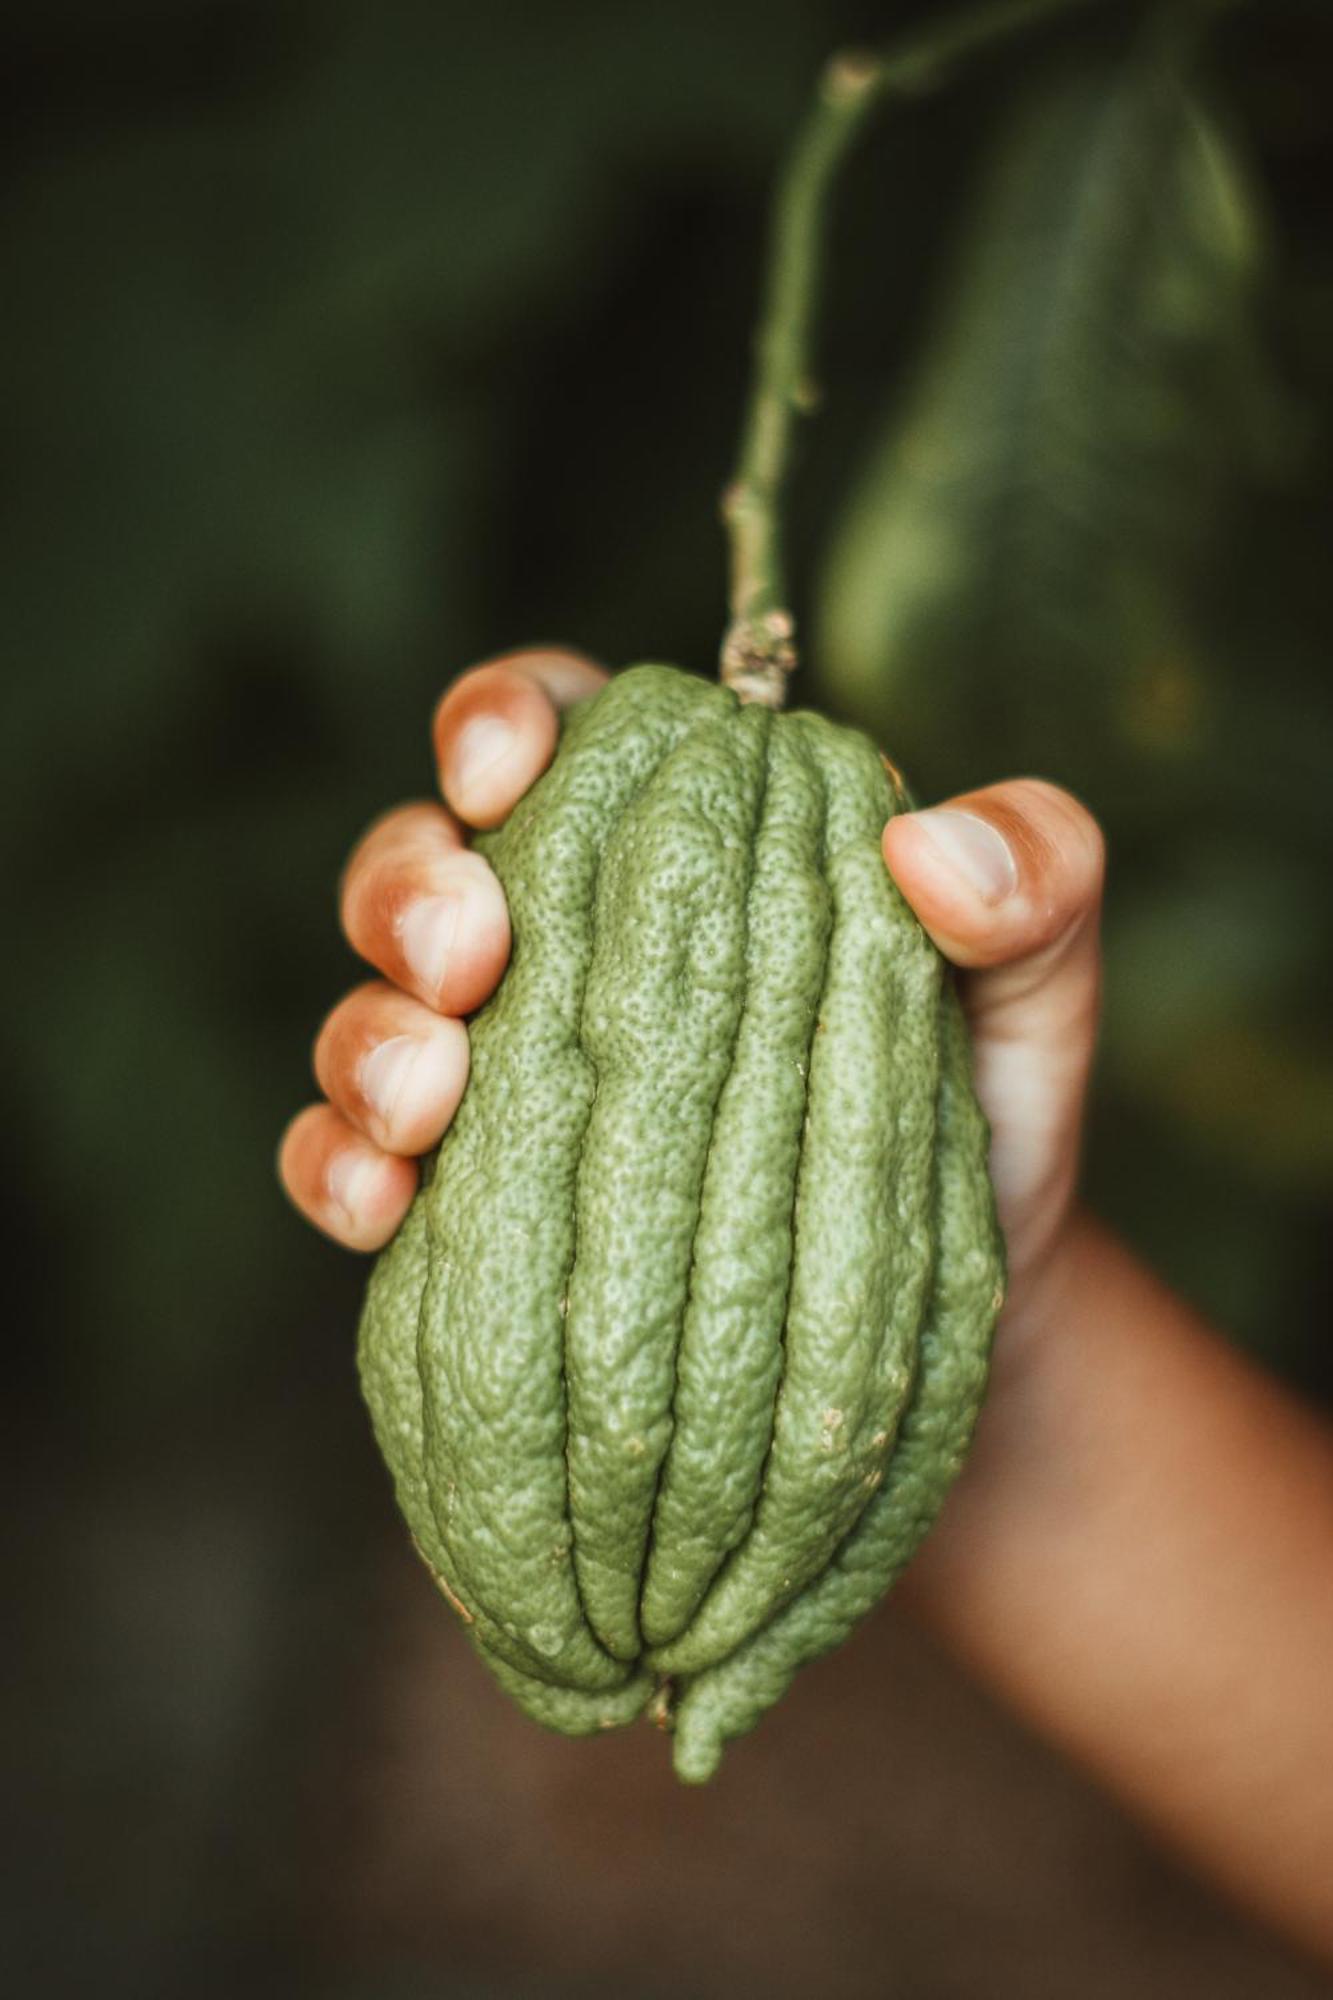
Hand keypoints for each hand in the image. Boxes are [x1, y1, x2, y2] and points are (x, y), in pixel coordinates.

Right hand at [279, 645, 1105, 1357]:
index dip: (498, 720)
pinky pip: (343, 1163)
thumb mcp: (1036, 1001)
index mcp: (672, 848)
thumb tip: (930, 843)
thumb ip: (1039, 884)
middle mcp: (559, 948)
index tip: (503, 768)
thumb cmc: (971, 1131)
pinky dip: (334, 1172)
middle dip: (409, 889)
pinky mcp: (461, 1205)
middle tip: (465, 954)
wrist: (933, 1336)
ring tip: (426, 1099)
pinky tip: (378, 1206)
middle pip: (418, 864)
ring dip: (367, 1038)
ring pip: (365, 1012)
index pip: (552, 730)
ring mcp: (498, 1079)